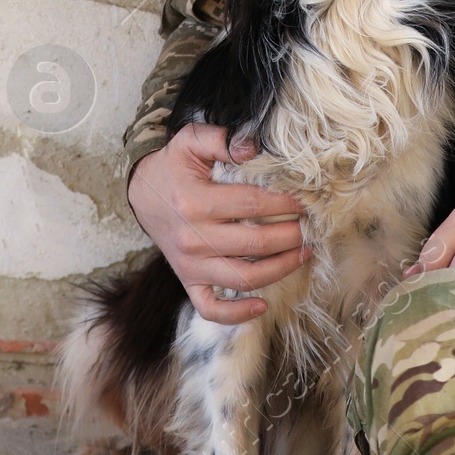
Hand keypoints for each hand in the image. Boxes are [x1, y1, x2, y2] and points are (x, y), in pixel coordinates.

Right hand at [128, 121, 308, 324]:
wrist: (142, 195)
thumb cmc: (174, 167)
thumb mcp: (190, 141)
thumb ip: (221, 139)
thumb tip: (253, 148)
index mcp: (194, 202)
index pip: (252, 204)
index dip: (285, 203)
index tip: (305, 199)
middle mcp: (192, 238)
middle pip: (255, 244)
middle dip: (292, 236)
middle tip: (312, 226)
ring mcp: (190, 265)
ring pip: (243, 278)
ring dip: (280, 270)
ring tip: (304, 254)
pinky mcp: (188, 281)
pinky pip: (211, 308)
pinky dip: (236, 314)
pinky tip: (262, 305)